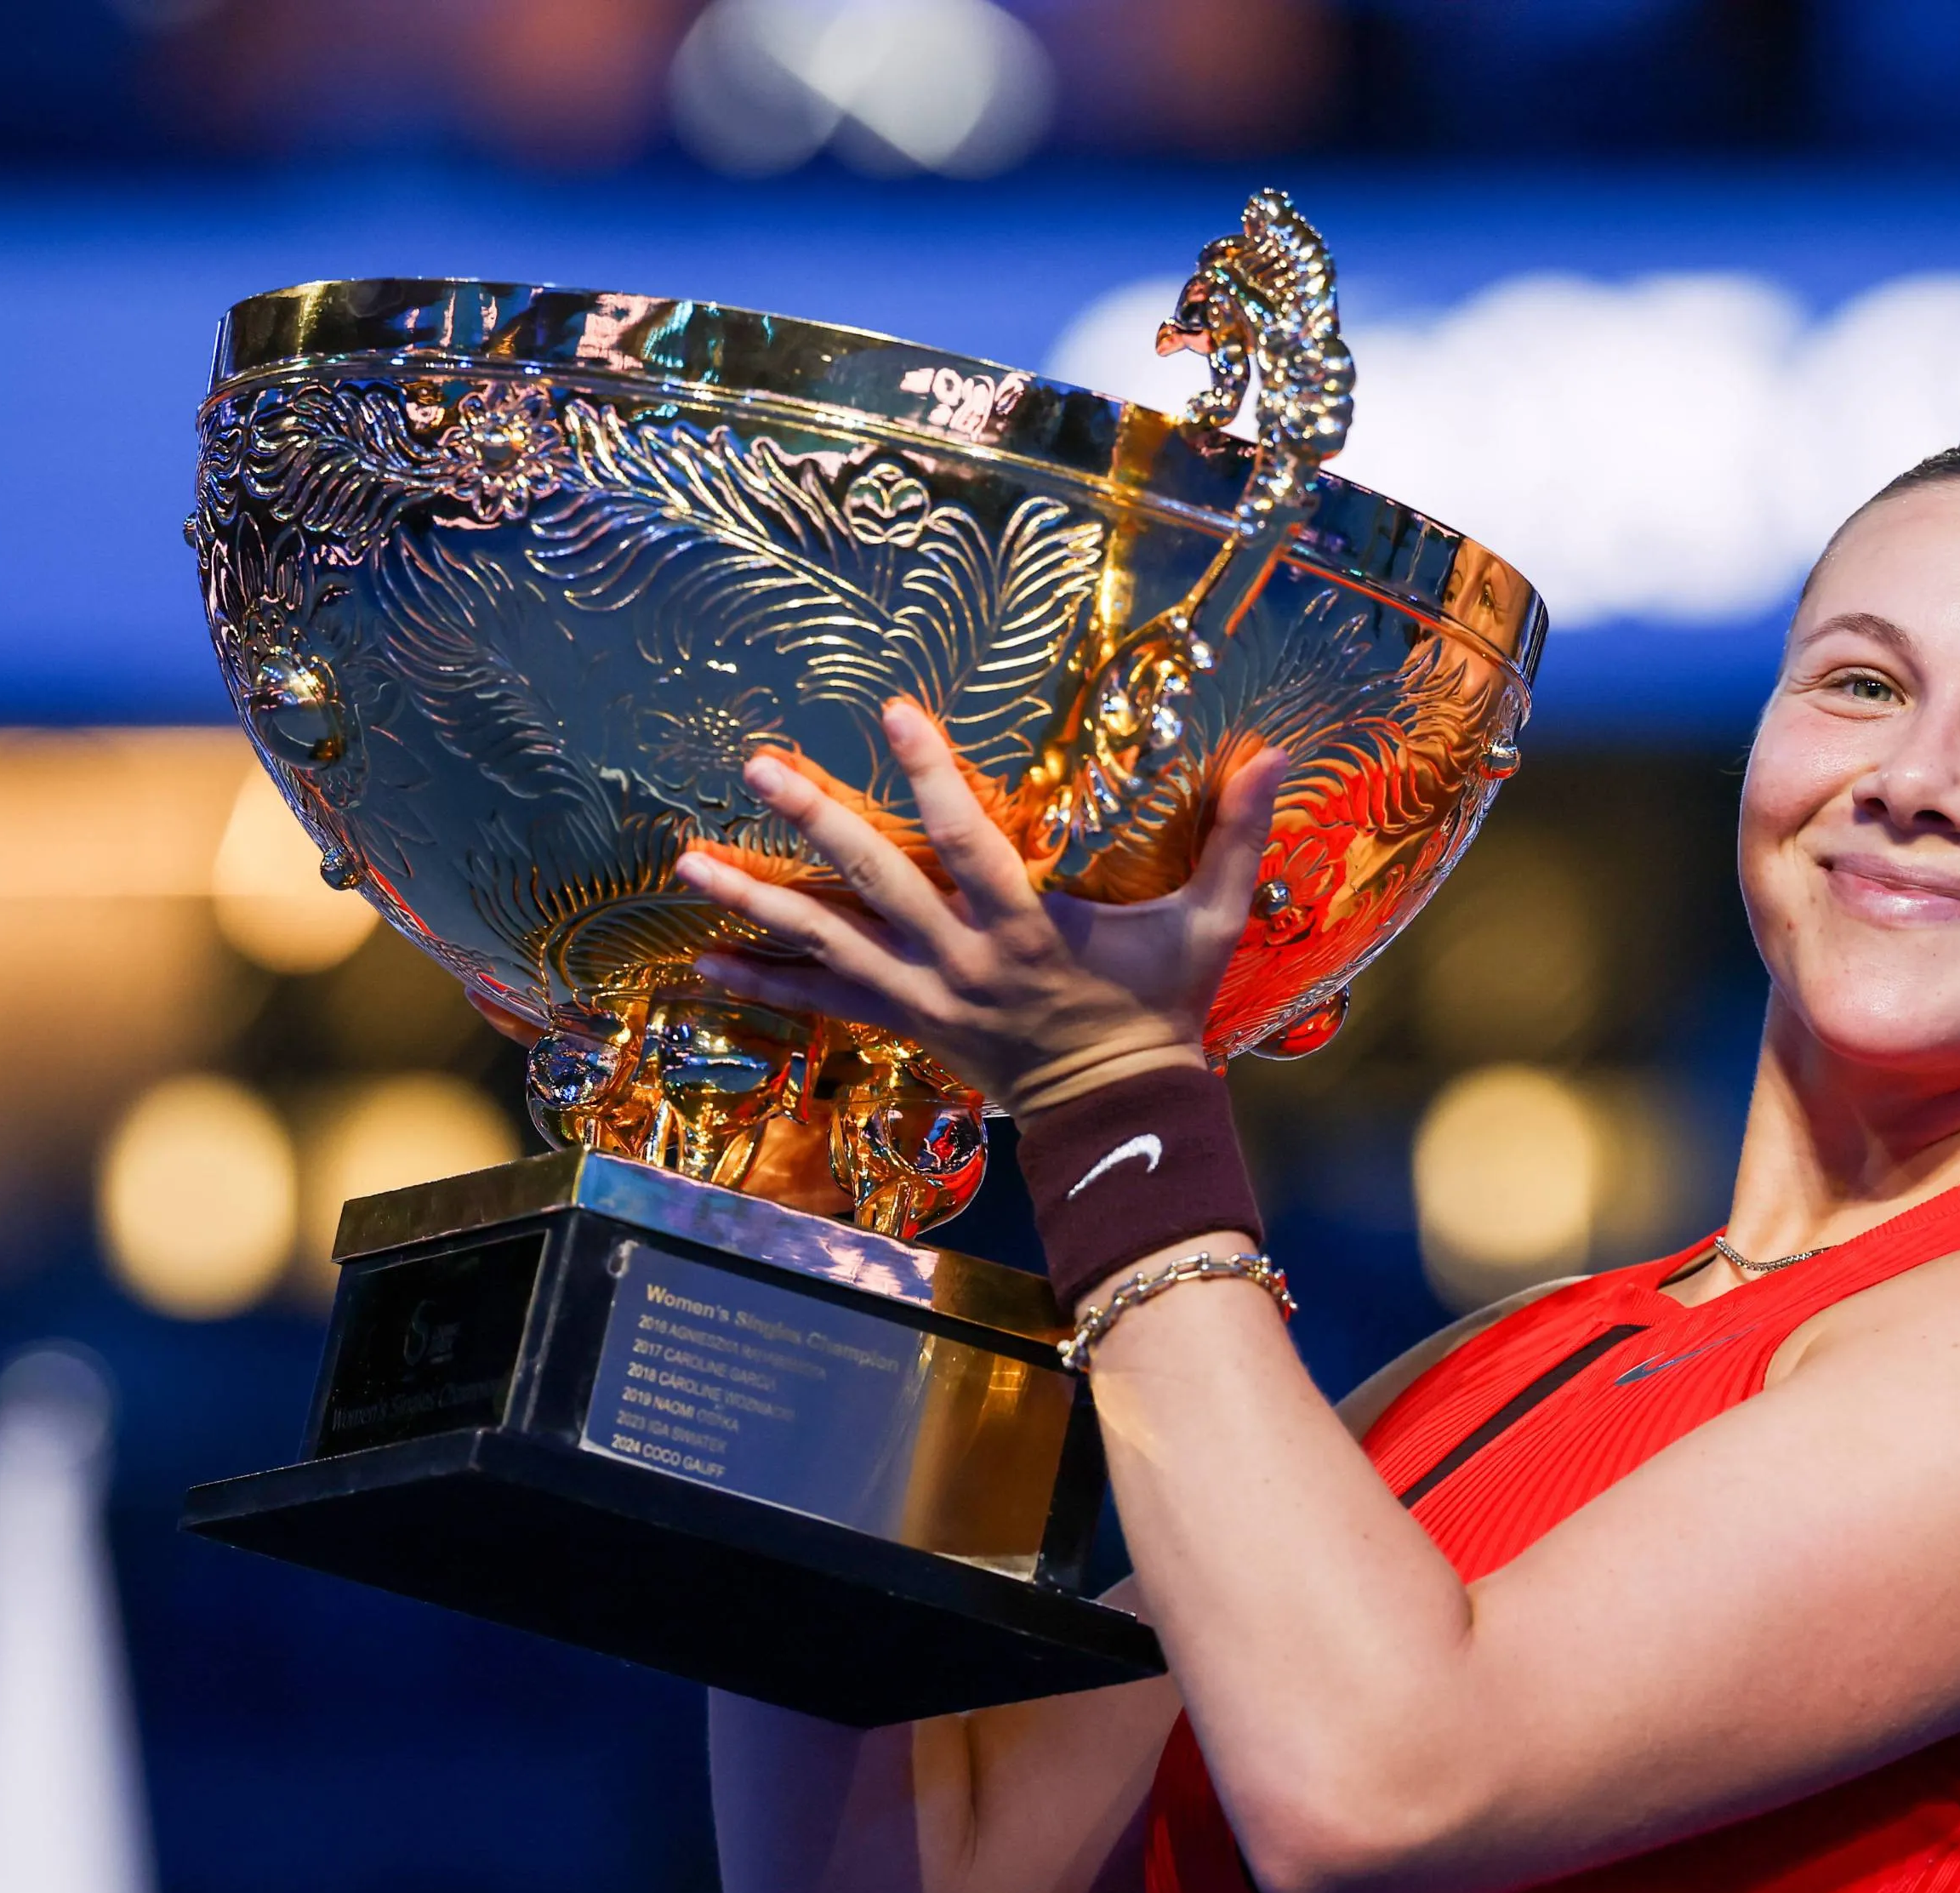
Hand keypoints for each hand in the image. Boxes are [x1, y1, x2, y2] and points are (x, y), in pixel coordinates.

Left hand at [676, 698, 1284, 1119]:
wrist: (1120, 1112)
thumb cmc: (1163, 1008)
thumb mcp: (1210, 924)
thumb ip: (1238, 839)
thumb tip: (1274, 754)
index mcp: (1030, 931)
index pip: (971, 842)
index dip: (931, 776)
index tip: (895, 713)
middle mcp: (964, 962)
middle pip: (876, 884)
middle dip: (814, 822)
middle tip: (756, 765)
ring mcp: (925, 998)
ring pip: (827, 942)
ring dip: (755, 900)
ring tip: (686, 859)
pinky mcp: (906, 1024)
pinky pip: (823, 1003)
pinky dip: (763, 983)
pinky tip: (702, 963)